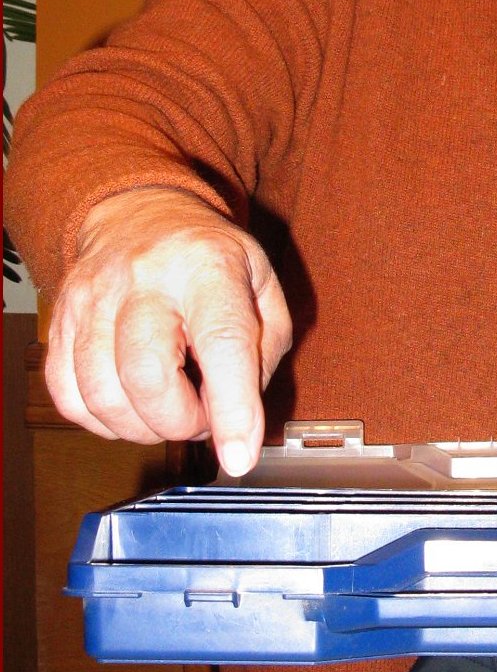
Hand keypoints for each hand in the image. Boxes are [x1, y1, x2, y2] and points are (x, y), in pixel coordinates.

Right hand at [46, 186, 292, 476]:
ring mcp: (92, 298)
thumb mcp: (262, 286)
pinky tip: (130, 405)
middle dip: (180, 422)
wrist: (141, 215)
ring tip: (169, 407)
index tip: (238, 456)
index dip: (231, 408)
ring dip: (143, 427)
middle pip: (147, 375)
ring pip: (103, 395)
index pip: (220, 342)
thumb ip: (262, 352)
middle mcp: (144, 278)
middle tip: (202, 416)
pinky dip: (103, 421)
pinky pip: (69, 397)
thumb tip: (239, 421)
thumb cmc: (208, 258)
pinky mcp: (60, 321)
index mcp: (207, 266)